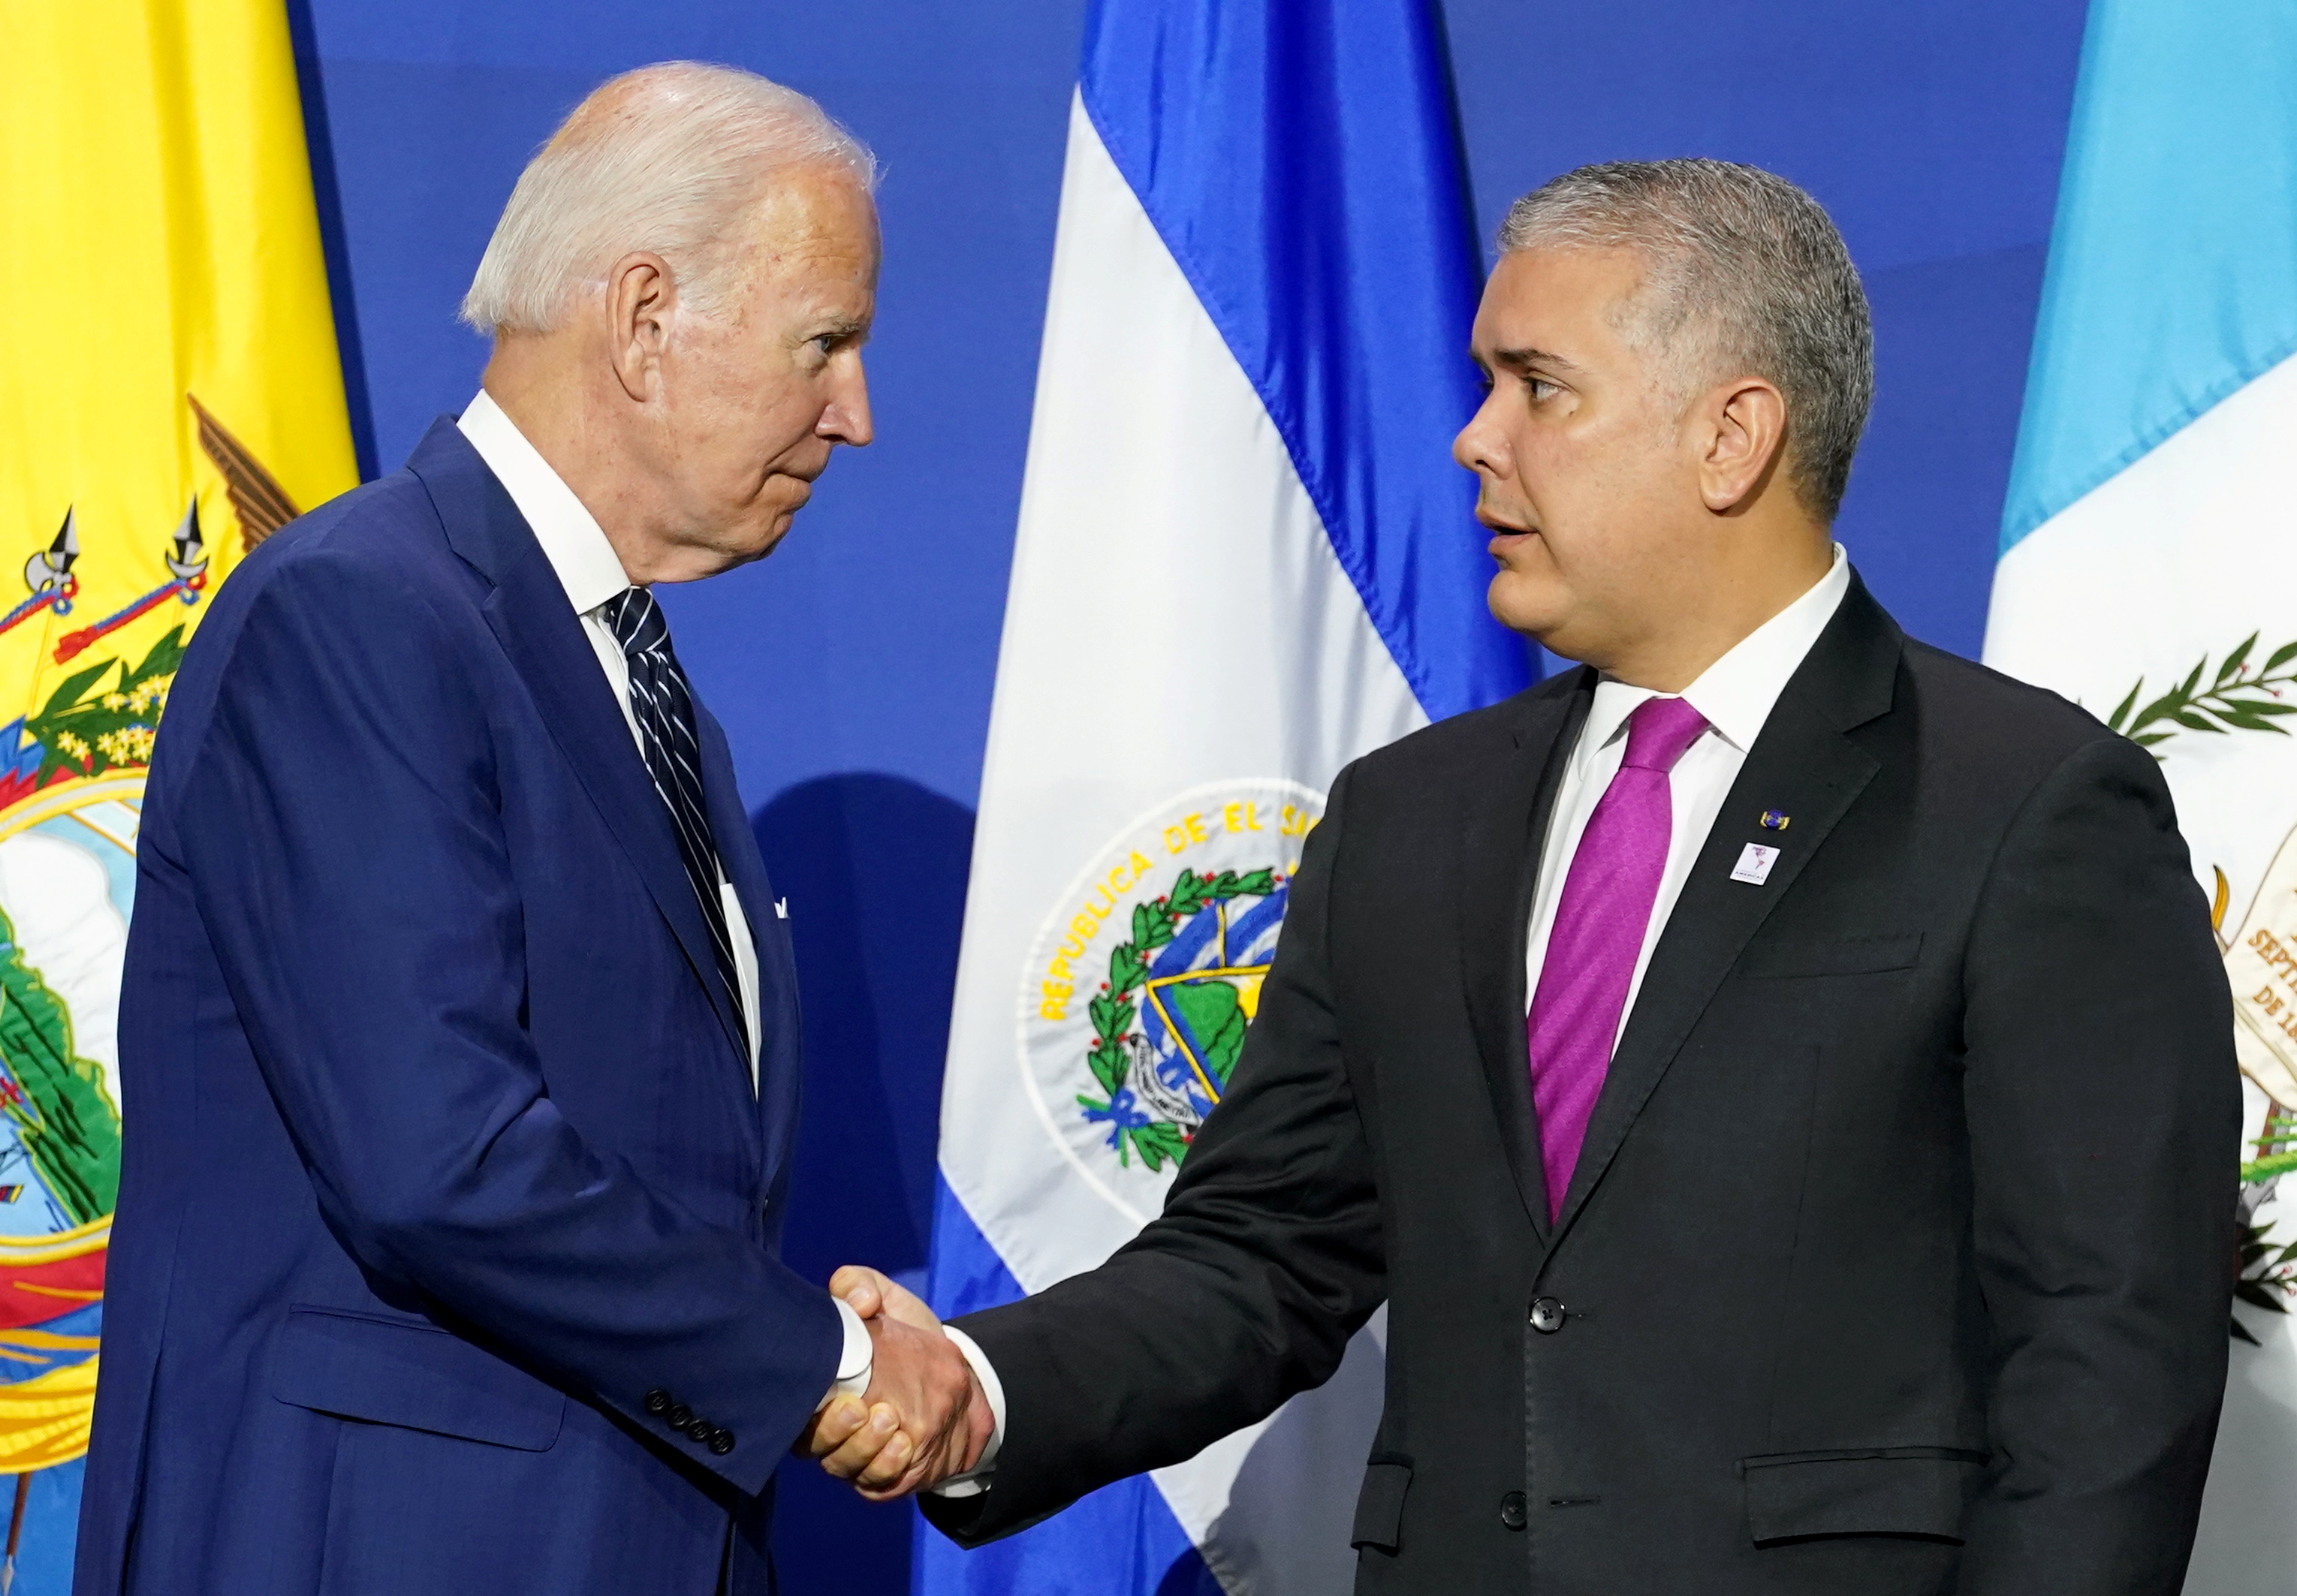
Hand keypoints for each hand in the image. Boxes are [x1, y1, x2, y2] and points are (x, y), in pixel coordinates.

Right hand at [799, 1266, 991, 1499]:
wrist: (954, 1375)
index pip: (794, 1410)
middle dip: (835, 1433)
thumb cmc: (908, 1336)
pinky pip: (878, 1484)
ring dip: (864, 1450)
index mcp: (817, 1390)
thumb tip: (859, 1301)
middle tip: (861, 1410)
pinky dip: (888, 1468)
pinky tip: (903, 1445)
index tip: (839, 1396)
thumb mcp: (887, 1301)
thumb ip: (861, 1286)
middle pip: (816, 1446)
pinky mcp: (885, 1476)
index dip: (807, 1411)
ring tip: (890, 1423)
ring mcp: (858, 1456)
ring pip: (846, 1467)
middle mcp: (830, 1430)